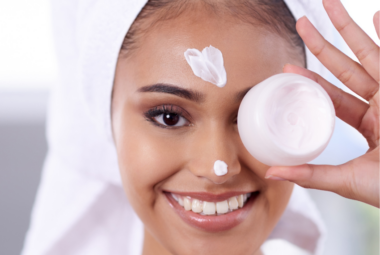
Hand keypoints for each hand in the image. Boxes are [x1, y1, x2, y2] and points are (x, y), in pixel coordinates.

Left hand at [265, 0, 378, 207]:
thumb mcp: (347, 180)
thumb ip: (311, 174)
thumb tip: (271, 173)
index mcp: (366, 123)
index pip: (332, 96)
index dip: (311, 81)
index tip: (287, 67)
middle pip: (346, 67)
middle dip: (324, 44)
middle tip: (303, 23)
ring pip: (369, 54)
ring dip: (350, 29)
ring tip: (330, 7)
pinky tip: (375, 15)